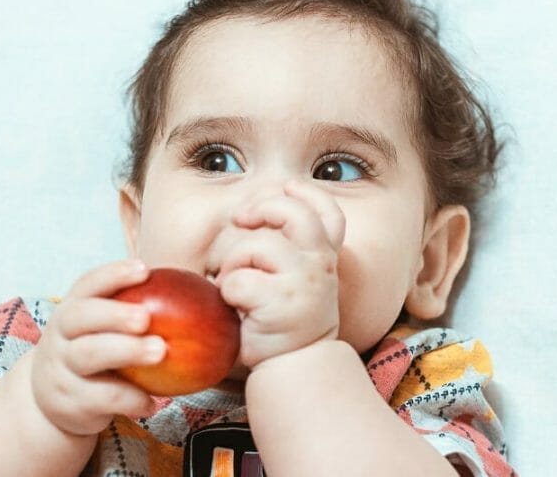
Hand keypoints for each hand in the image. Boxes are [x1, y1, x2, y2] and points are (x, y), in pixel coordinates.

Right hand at [30, 259, 165, 435]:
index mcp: (72, 310)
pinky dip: (130, 398)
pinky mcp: (69, 402)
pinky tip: (151, 403)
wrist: (51, 403)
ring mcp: (61, 369)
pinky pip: (101, 398)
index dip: (114, 275)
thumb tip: (196, 297)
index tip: (144, 269)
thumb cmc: (93, 354)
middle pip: (80, 317)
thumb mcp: (100, 331)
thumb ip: (133, 314)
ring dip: (126, 351)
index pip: (87, 284)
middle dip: (114, 314)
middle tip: (146, 317)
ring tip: (160, 351)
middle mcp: (60, 335)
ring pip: (88, 355)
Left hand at [216, 180, 344, 368]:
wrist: (294, 368)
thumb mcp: (296, 281)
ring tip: (235, 288)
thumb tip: (253, 209)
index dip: (308, 193)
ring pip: (253, 247)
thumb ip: (289, 249)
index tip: (288, 186)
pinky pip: (236, 282)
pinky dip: (226, 294)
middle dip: (262, 208)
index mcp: (324, 258)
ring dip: (232, 264)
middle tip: (241, 219)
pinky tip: (236, 310)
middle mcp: (320, 265)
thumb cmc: (284, 320)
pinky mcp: (279, 303)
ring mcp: (302, 283)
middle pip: (293, 213)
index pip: (330, 214)